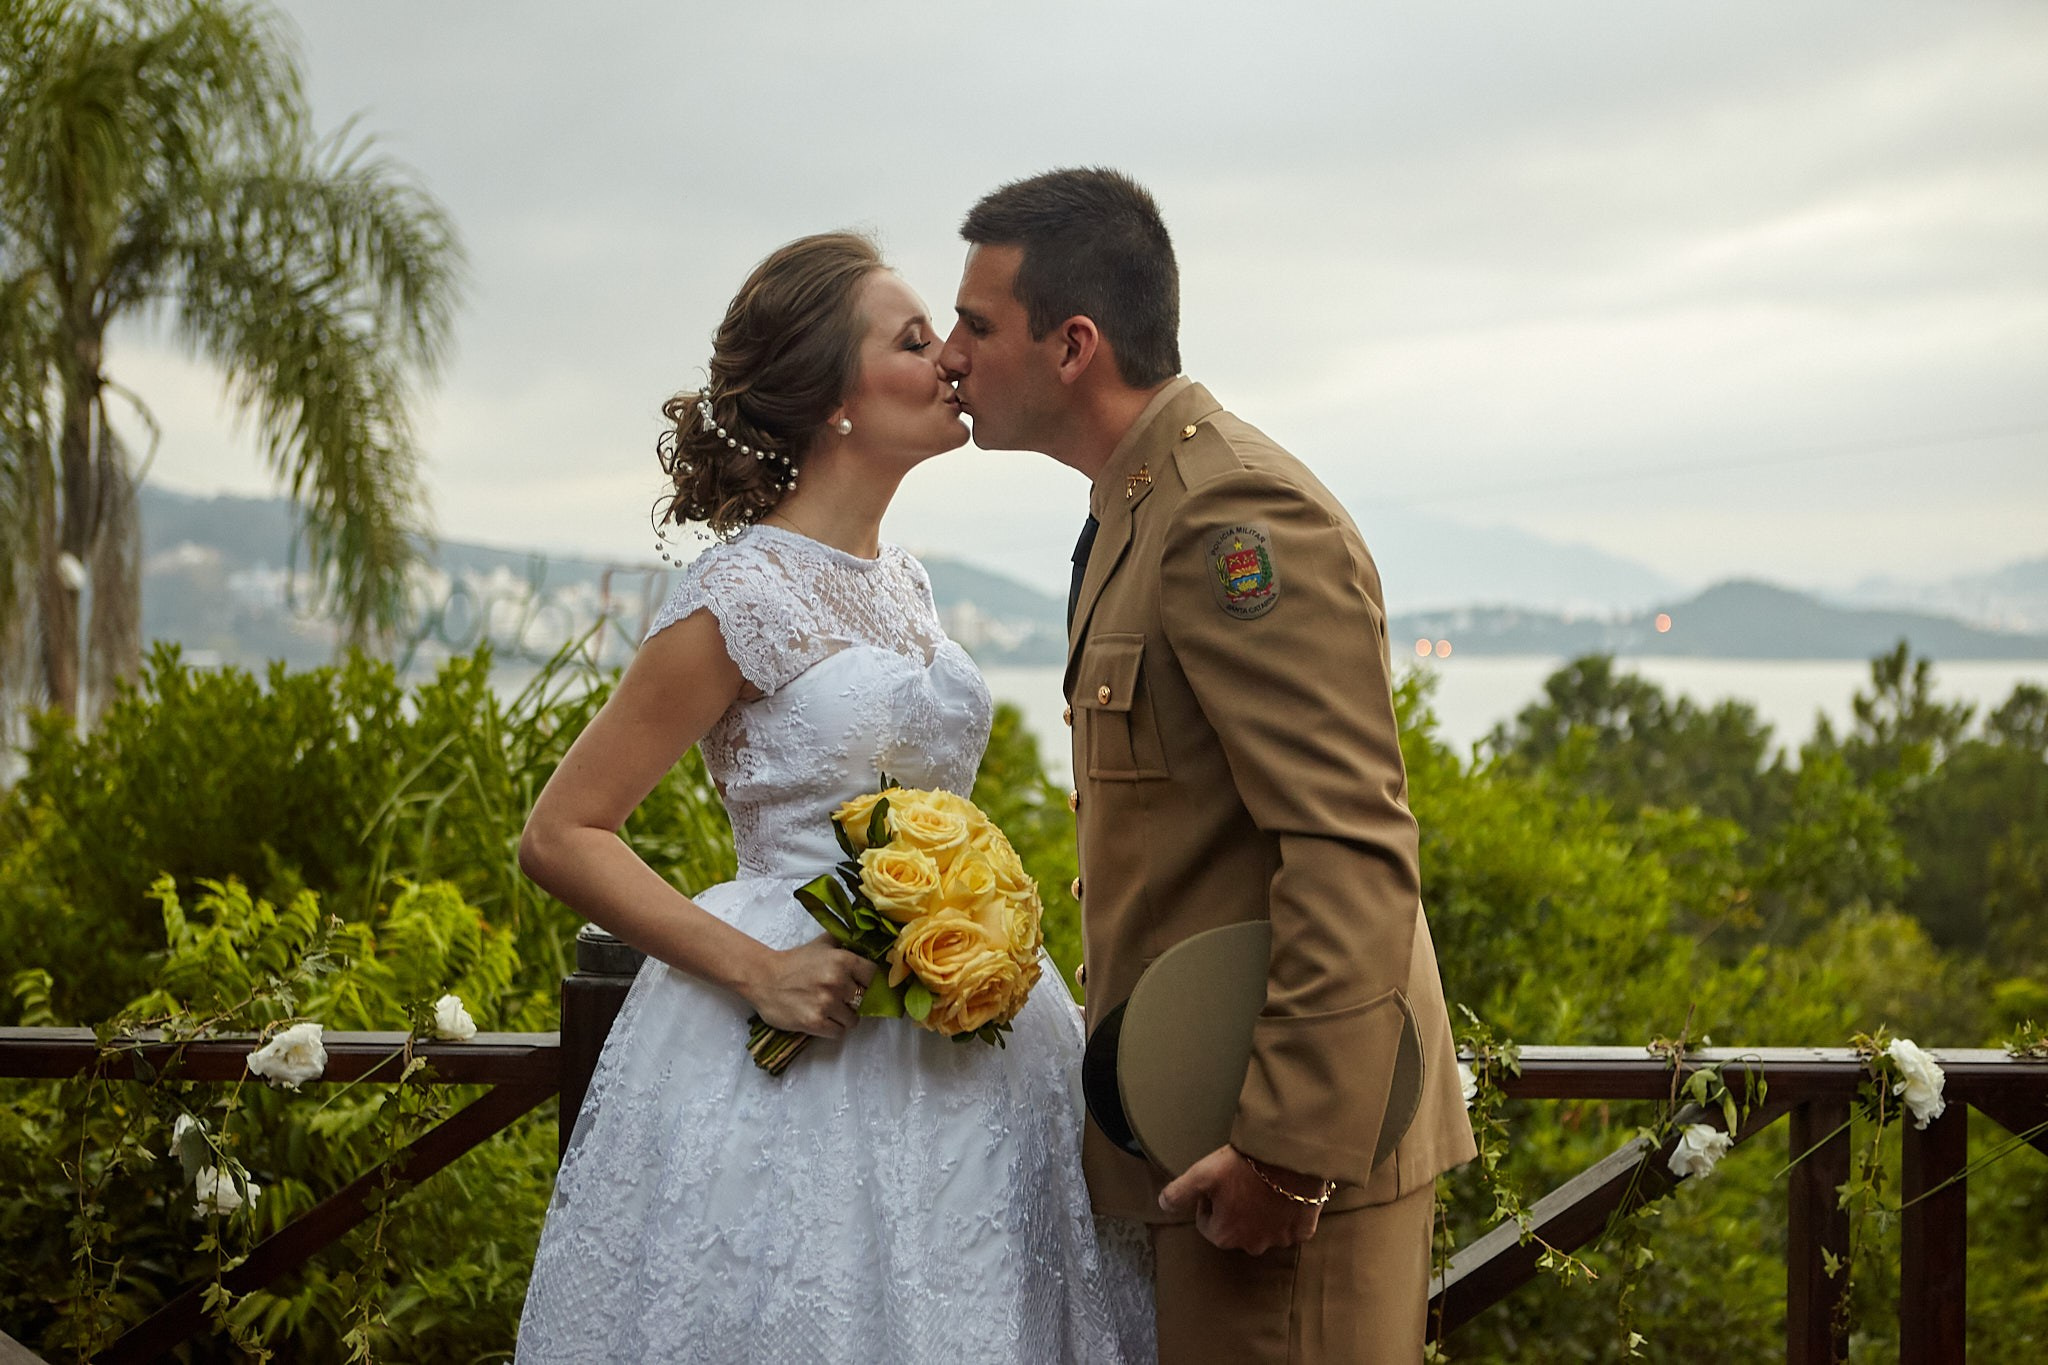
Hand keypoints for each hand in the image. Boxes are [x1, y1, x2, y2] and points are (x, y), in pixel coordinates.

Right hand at [744, 936, 875, 1038]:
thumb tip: (869, 941)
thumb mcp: (822, 943)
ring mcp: (826, 1003)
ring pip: (853, 1020)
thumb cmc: (795, 961)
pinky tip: (822, 1019)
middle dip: (854, 1000)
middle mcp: (837, 981)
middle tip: (841, 998)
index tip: (860, 984)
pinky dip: (832, 1028)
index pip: (874, 976)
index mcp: (843, 960)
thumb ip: (846, 942)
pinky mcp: (814, 1022)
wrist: (763, 978)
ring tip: (829, 1009)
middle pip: (864, 1000)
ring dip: (843, 1017)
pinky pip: (838, 1033)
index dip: (867, 982)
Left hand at [1157, 1144, 1325, 1255]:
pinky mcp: (1303, 1231)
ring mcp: (1280, 1240)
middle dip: (1235, 1210)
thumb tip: (1162, 1205)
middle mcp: (1252, 1245)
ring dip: (1261, 1214)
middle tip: (1240, 1182)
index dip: (1208, 1202)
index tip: (1217, 1184)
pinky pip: (1291, 1227)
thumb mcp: (1202, 1174)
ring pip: (1264, 1229)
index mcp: (1224, 1236)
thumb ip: (1178, 1193)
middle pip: (1236, 1229)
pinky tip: (1285, 1194)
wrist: (1289, 1156)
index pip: (1207, 1224)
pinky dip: (1287, 1215)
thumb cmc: (1243, 1166)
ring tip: (1263, 1186)